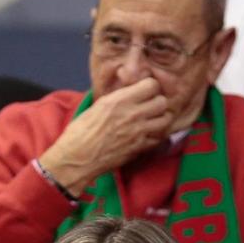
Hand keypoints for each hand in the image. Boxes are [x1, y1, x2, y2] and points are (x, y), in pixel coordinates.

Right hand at [38, 77, 170, 191]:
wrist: (78, 157)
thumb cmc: (80, 131)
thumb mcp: (98, 105)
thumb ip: (118, 97)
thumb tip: (130, 92)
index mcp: (120, 100)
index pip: (151, 85)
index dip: (150, 87)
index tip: (145, 91)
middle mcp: (132, 114)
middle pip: (162, 102)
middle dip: (158, 102)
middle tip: (150, 106)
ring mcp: (138, 132)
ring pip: (165, 119)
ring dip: (160, 118)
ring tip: (152, 119)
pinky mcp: (139, 148)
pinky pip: (159, 138)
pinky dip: (156, 135)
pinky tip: (148, 134)